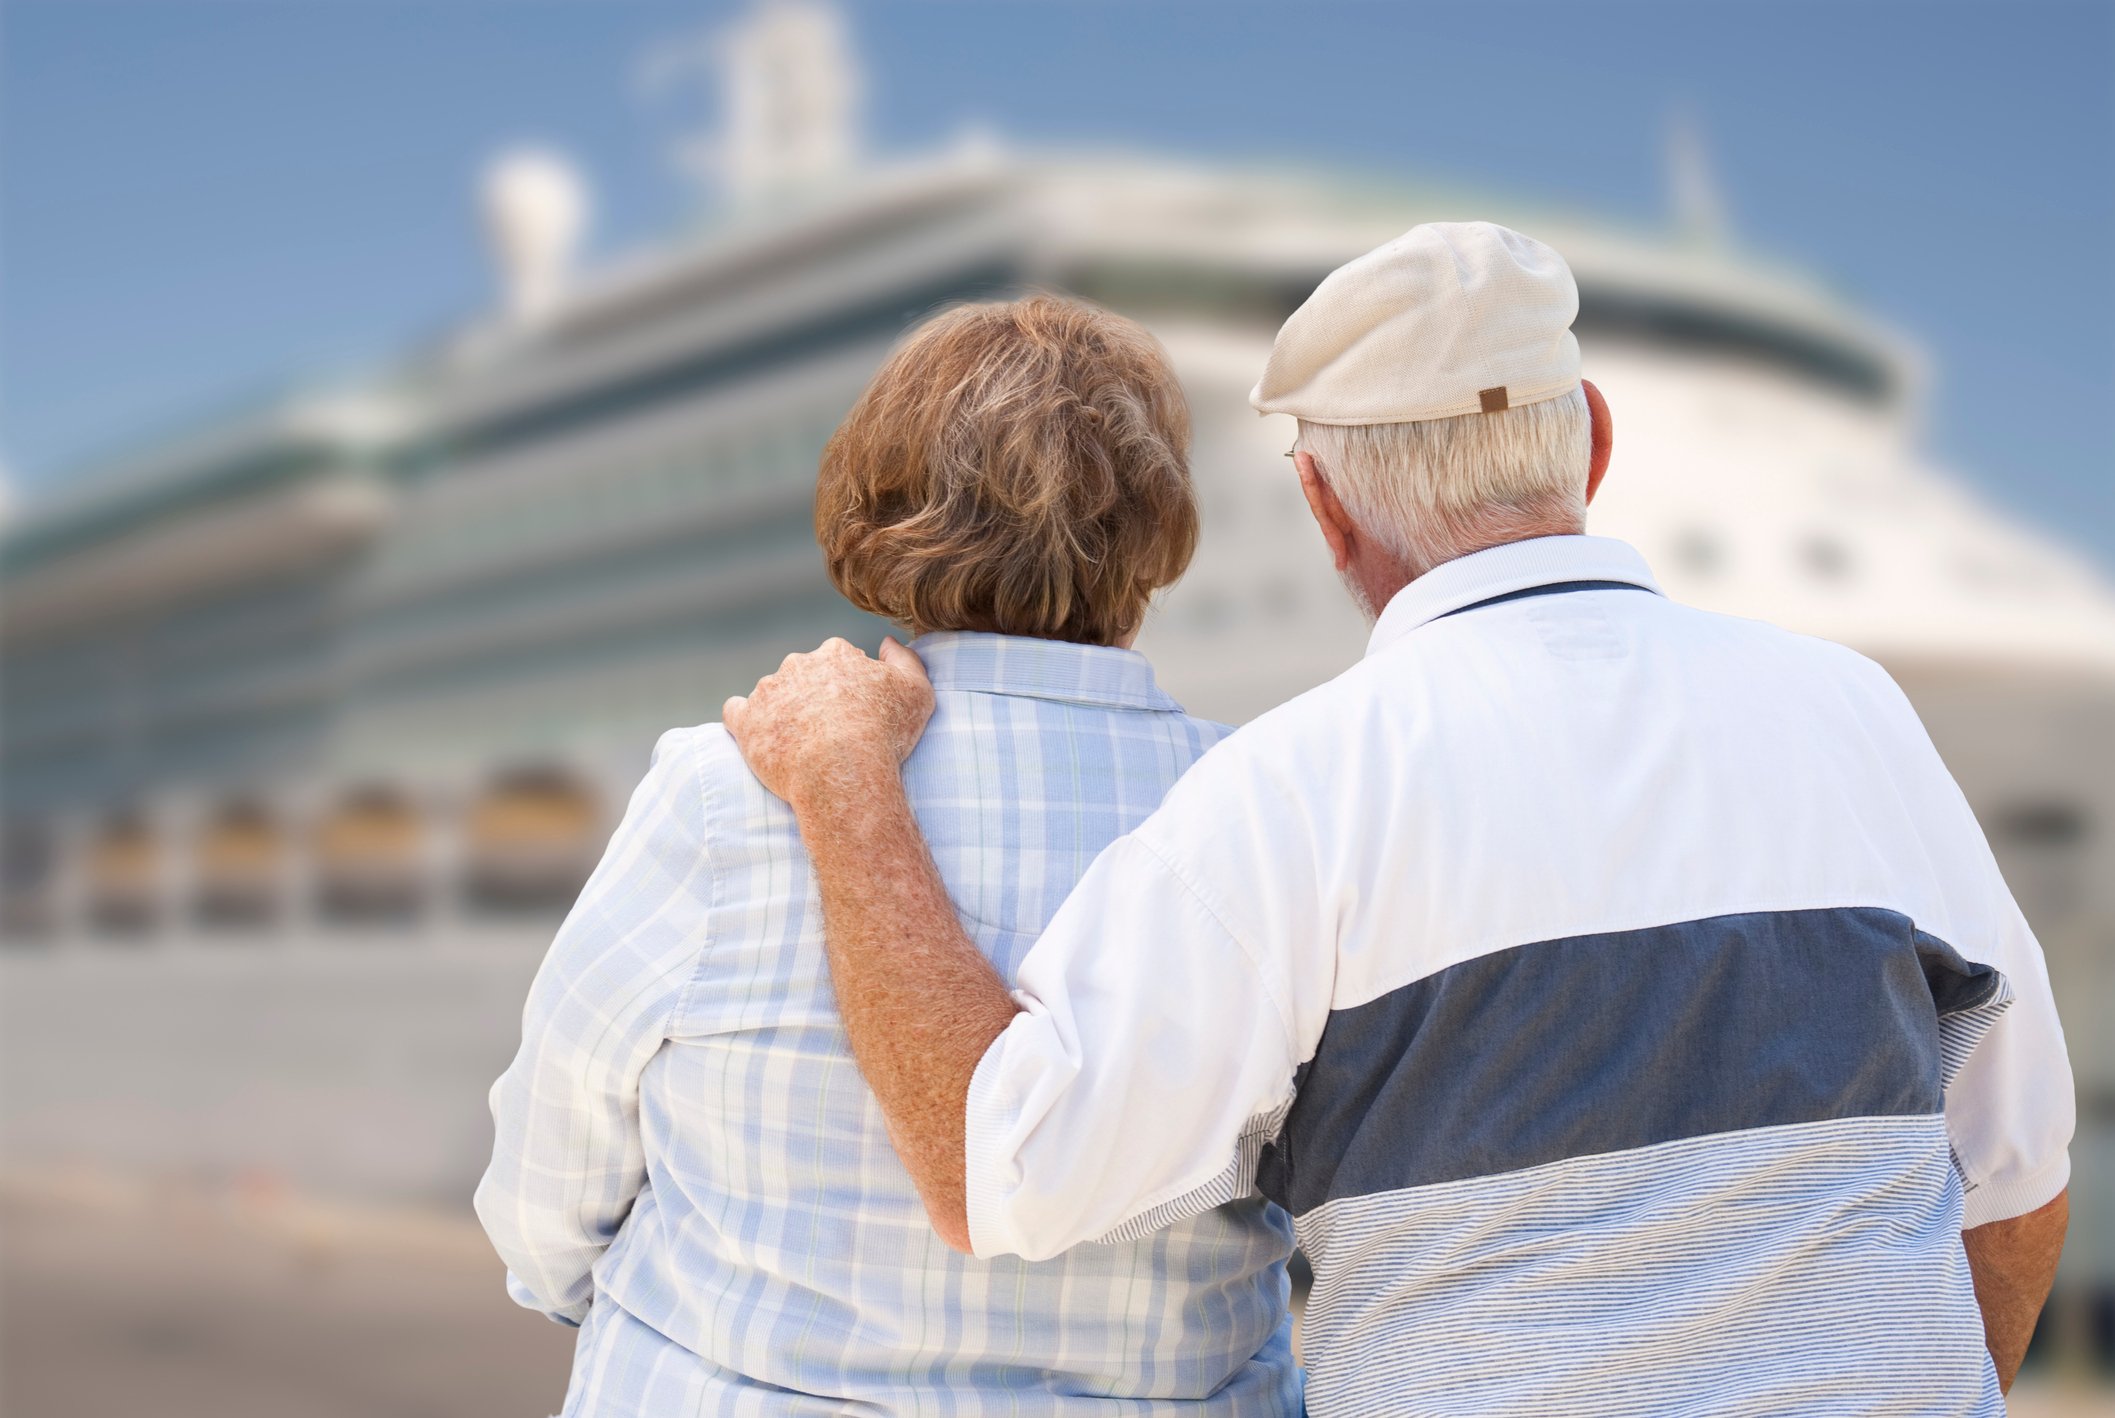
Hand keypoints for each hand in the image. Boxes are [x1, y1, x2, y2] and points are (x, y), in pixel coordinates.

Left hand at [723, 637, 934, 809]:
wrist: (842, 771)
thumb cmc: (885, 735)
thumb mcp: (918, 693)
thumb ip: (906, 660)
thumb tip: (887, 642)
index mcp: (835, 653)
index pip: (838, 660)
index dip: (848, 686)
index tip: (855, 711)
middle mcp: (798, 663)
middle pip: (804, 674)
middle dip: (813, 695)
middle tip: (828, 729)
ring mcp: (768, 690)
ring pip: (772, 693)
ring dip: (781, 710)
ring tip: (798, 743)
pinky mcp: (746, 720)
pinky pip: (736, 712)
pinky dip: (744, 721)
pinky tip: (757, 735)